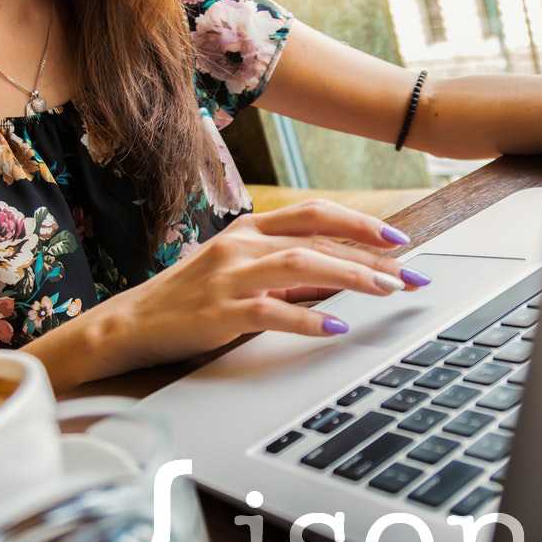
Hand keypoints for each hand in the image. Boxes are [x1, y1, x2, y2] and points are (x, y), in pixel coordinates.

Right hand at [96, 199, 431, 370]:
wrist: (130, 324)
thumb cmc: (190, 300)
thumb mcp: (240, 273)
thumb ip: (286, 270)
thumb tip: (342, 275)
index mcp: (249, 229)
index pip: (315, 214)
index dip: (360, 223)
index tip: (399, 240)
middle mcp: (241, 244)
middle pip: (318, 238)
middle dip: (371, 256)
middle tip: (411, 275)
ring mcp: (230, 276)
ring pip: (302, 264)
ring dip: (351, 276)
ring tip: (387, 291)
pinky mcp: (219, 312)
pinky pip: (272, 310)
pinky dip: (308, 317)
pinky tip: (336, 326)